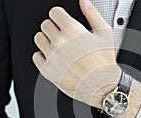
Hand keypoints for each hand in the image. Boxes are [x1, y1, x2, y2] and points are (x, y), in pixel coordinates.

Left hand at [33, 0, 140, 117]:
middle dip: (54, 28)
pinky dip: (43, 56)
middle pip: (45, 25)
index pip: (54, 13)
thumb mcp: (104, 33)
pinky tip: (55, 59)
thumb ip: (92, 14)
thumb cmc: (104, 62)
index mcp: (72, 30)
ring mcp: (52, 57)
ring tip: (59, 48)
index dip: (60, 17)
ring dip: (47, 41)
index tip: (63, 23)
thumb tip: (83, 1)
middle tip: (64, 37)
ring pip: (38, 39)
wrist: (102, 86)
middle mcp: (59, 42)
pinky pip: (36, 56)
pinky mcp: (48, 70)